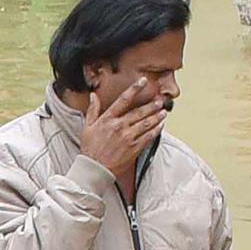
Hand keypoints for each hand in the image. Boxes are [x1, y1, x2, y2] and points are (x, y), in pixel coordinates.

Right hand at [72, 80, 167, 194]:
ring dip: (157, 116)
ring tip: (163, 112)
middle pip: (139, 112)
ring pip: (146, 123)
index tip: (143, 81)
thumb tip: (93, 96)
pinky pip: (148, 137)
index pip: (124, 99)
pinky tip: (160, 126)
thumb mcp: (87, 126)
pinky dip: (156, 130)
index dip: (134, 89)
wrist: (94, 168)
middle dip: (151, 105)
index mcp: (108, 119)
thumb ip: (92, 109)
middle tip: (160, 100)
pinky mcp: (134, 148)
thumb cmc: (90, 149)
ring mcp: (128, 137)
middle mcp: (119, 126)